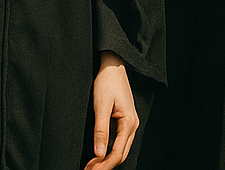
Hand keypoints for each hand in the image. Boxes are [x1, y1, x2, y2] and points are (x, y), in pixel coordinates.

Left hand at [86, 52, 137, 169]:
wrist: (113, 65)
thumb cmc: (107, 82)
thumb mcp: (101, 106)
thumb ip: (100, 130)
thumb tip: (99, 153)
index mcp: (129, 122)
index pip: (118, 153)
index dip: (104, 165)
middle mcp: (132, 125)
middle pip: (121, 154)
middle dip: (105, 165)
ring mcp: (129, 123)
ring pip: (120, 149)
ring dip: (106, 159)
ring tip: (91, 166)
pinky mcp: (124, 120)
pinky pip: (119, 141)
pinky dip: (108, 150)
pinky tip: (98, 153)